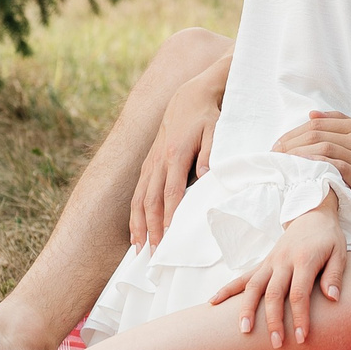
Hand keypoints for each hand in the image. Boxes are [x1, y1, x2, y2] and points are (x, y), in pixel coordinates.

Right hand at [131, 72, 222, 246]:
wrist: (190, 96)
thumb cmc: (207, 116)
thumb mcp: (215, 132)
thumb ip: (210, 155)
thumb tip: (206, 179)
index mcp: (176, 154)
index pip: (171, 192)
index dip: (168, 216)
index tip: (168, 237)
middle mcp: (159, 160)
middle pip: (151, 200)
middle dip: (151, 228)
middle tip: (152, 254)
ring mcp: (151, 162)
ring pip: (140, 198)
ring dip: (138, 224)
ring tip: (138, 248)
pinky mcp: (148, 162)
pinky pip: (138, 191)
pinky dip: (135, 212)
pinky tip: (136, 229)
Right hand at [210, 200, 345, 346]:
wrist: (312, 213)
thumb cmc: (328, 237)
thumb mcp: (340, 252)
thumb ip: (335, 275)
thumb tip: (333, 298)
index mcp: (304, 260)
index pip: (299, 293)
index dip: (300, 317)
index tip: (302, 338)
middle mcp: (283, 261)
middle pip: (273, 294)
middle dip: (273, 321)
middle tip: (276, 344)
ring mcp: (270, 262)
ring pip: (253, 287)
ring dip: (246, 309)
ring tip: (243, 331)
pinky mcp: (263, 263)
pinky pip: (242, 278)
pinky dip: (227, 290)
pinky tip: (213, 303)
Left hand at [272, 110, 350, 213]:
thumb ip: (342, 126)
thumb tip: (312, 115)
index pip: (319, 123)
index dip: (295, 132)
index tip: (280, 143)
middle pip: (317, 132)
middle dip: (291, 142)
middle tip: (275, 153)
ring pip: (323, 146)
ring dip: (298, 153)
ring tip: (282, 162)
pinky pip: (335, 165)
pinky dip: (316, 164)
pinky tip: (302, 169)